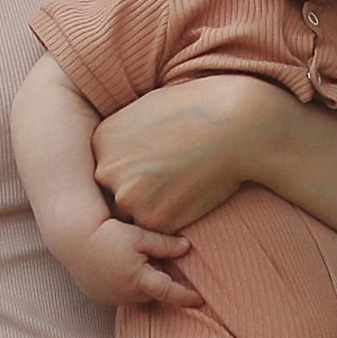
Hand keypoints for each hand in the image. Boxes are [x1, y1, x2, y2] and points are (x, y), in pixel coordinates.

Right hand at [66, 216, 196, 310]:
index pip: (169, 292)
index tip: (200, 300)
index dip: (186, 296)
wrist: (73, 238)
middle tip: (160, 260)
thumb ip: (165, 244)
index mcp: (139, 280)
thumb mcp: (140, 236)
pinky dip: (125, 283)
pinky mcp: (99, 296)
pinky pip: (119, 293)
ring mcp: (110, 298)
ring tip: (133, 259)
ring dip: (141, 282)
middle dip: (159, 279)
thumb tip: (187, 248)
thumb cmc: (108, 233)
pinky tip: (119, 266)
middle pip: (152, 290)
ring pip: (136, 292)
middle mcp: (126, 294)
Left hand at [91, 75, 287, 233]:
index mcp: (101, 141)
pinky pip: (158, 229)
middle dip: (140, 191)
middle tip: (171, 175)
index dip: (134, 168)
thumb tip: (124, 154)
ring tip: (183, 182)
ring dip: (156, 207)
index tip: (157, 161)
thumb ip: (126, 137)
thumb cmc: (199, 109)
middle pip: (117, 193)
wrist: (235, 123)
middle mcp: (107, 171)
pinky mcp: (155, 220)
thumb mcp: (148, 109)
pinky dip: (175, 217)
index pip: (109, 169)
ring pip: (136, 214)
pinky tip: (193, 192)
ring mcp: (129, 198)